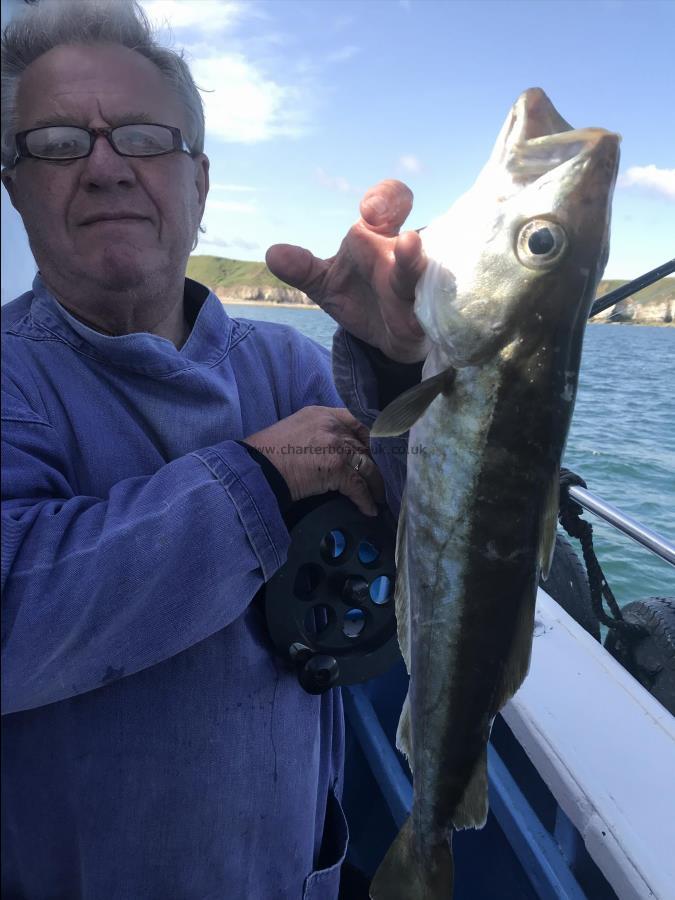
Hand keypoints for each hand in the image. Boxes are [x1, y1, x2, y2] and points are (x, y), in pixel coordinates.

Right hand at [244, 407, 384, 516]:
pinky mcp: (336, 468)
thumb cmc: (269, 453)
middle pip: (365, 446)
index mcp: (322, 414)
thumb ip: (319, 433)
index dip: (370, 439)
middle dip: (375, 465)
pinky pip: (359, 487)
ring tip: (378, 498)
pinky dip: (366, 500)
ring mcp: (336, 446)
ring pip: (367, 466)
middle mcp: (333, 426)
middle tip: (380, 480)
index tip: (376, 453)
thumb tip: (336, 452)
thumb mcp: (296, 430)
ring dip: (375, 485)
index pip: (357, 421)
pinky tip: (369, 510)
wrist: (255, 468)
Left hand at [266, 180, 429, 363]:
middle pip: (416, 234)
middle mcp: (401, 257)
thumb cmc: (359, 297)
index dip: (385, 198)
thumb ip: (302, 268)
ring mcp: (418, 286)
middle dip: (410, 237)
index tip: (370, 211)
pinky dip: (429, 308)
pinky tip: (419, 314)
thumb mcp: (325, 283)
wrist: (384, 336)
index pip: (390, 202)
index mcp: (377, 238)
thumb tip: (274, 254)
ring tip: (412, 251)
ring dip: (417, 264)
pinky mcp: (426, 317)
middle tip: (405, 237)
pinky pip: (434, 310)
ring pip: (424, 272)